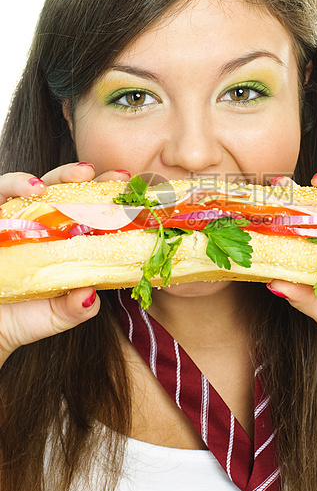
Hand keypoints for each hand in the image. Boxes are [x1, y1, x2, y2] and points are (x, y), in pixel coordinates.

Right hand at [0, 163, 130, 365]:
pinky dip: (16, 183)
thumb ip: (76, 308)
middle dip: (90, 178)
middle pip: (67, 190)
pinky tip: (34, 188)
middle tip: (113, 176)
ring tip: (80, 174)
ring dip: (60, 175)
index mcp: (65, 240)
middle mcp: (42, 224)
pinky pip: (1, 192)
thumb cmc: (25, 316)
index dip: (110, 198)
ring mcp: (17, 218)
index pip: (89, 211)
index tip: (131, 190)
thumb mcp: (57, 314)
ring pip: (39, 184)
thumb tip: (90, 297)